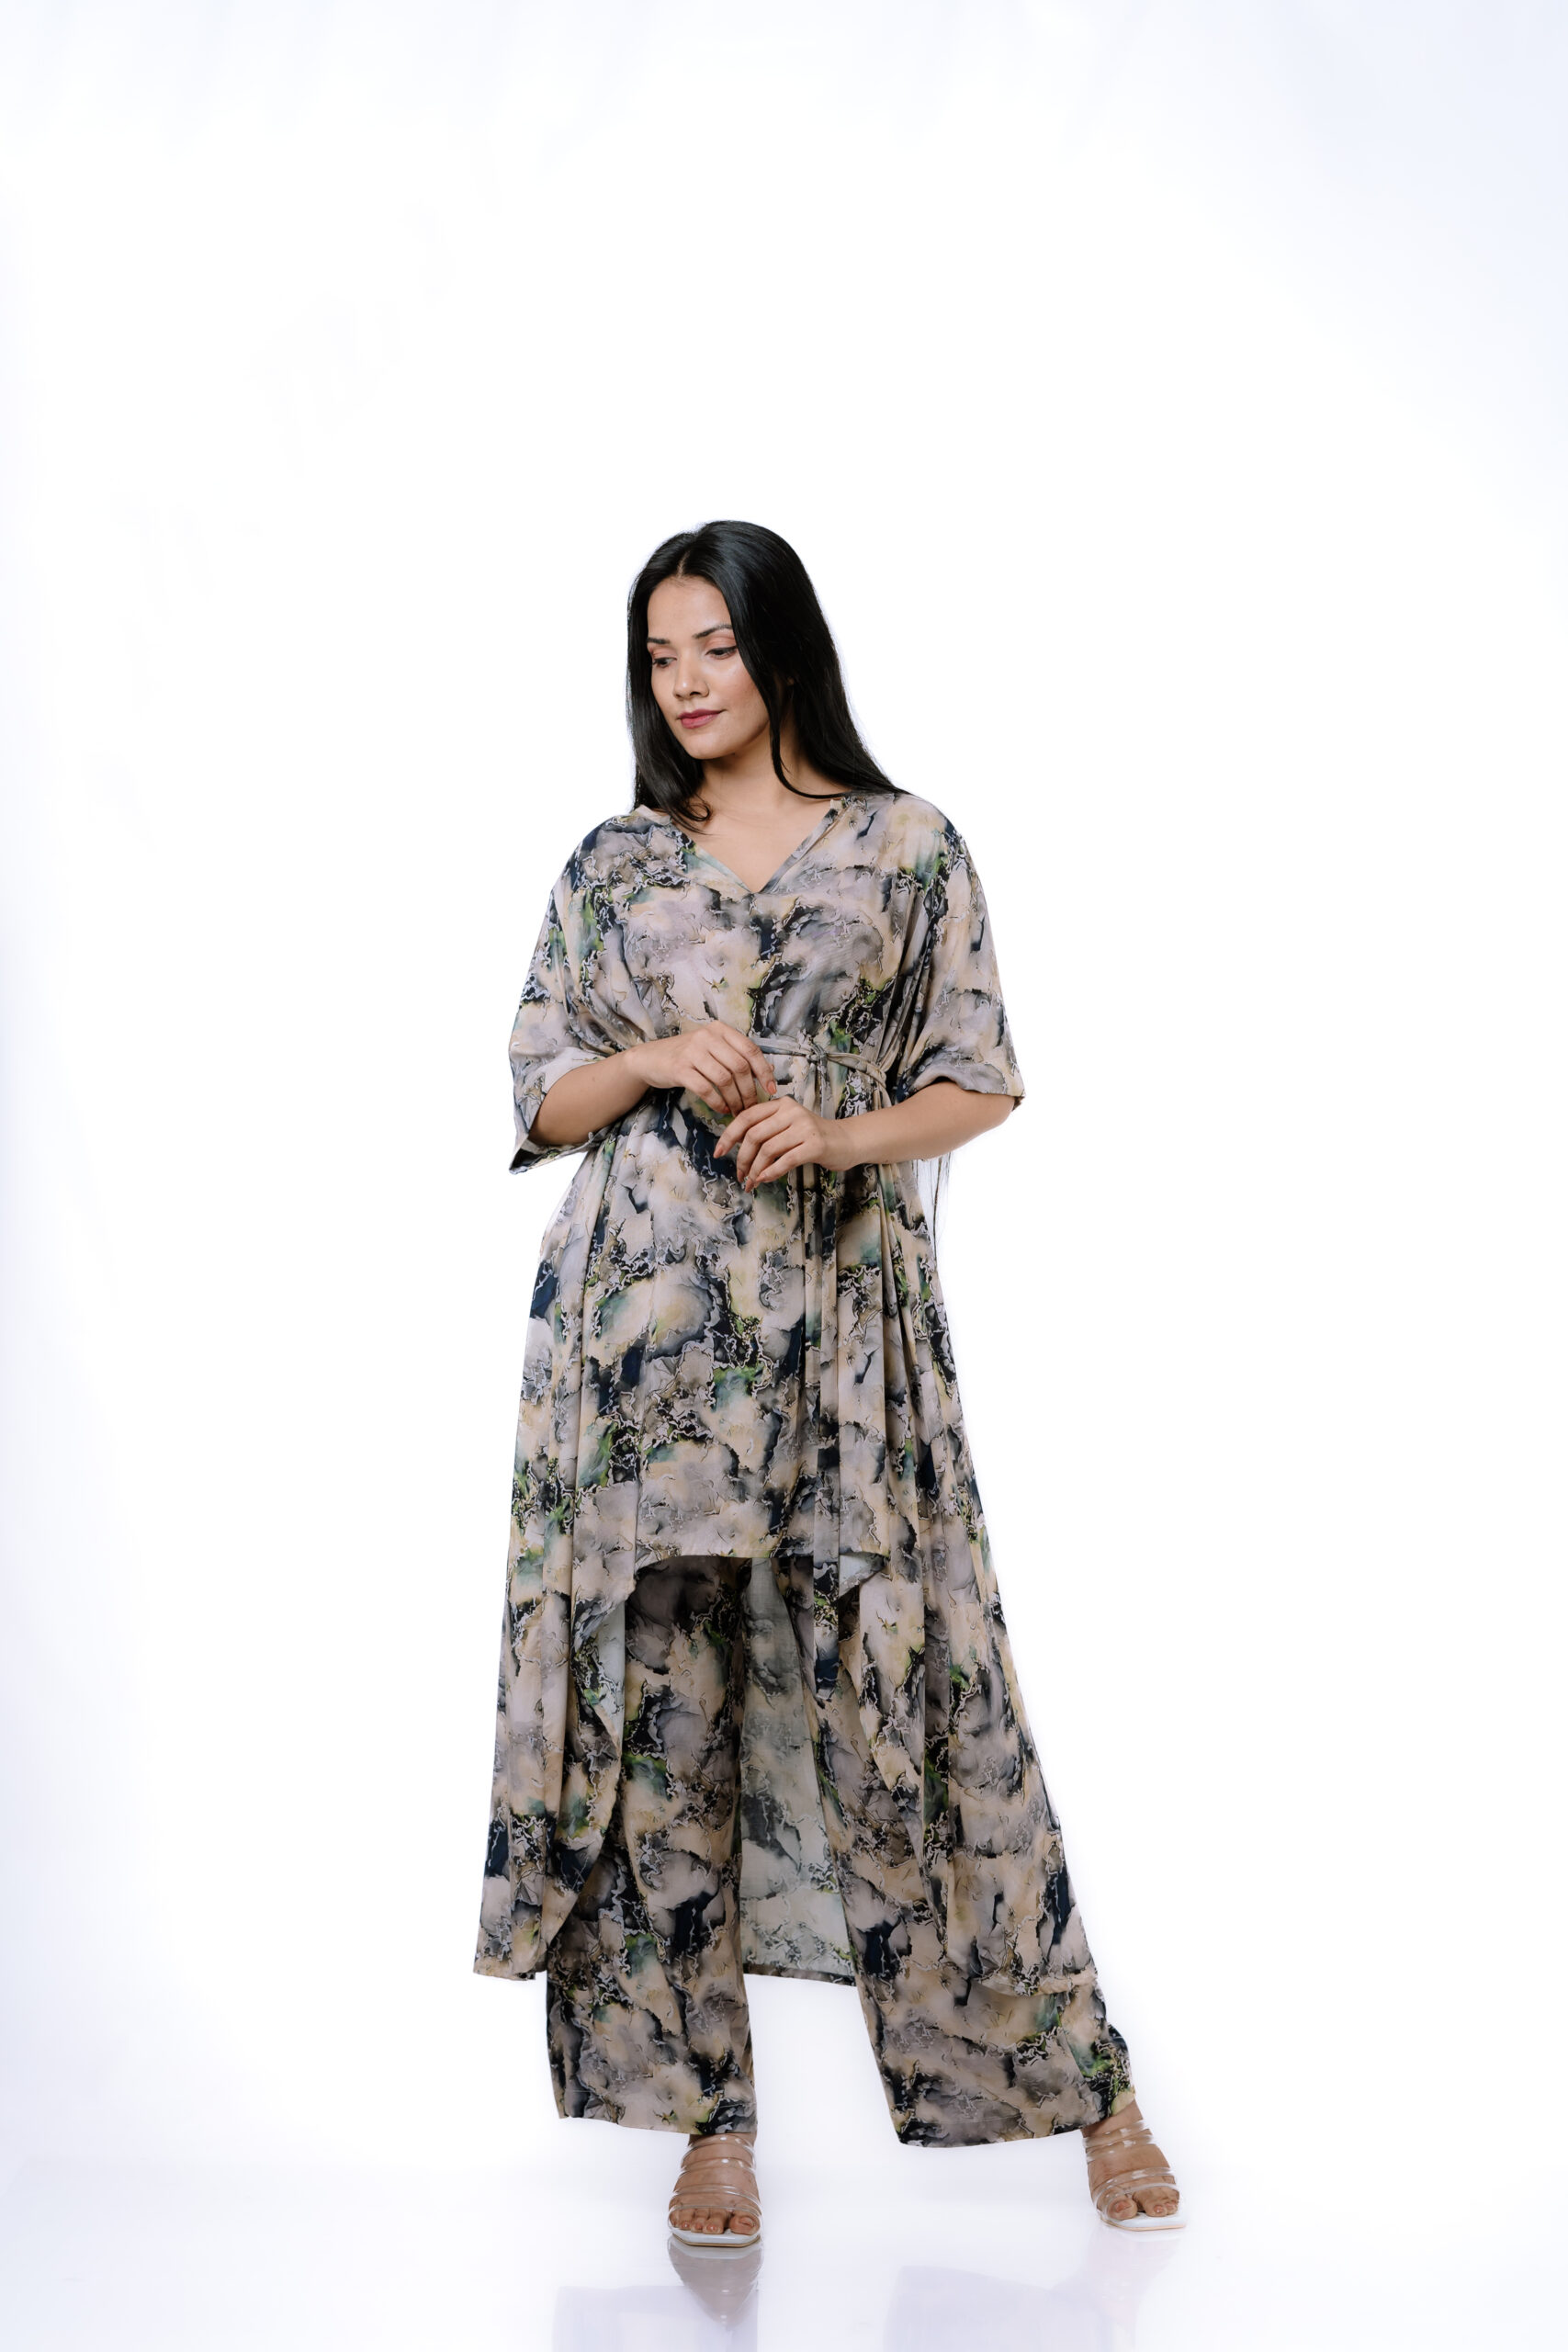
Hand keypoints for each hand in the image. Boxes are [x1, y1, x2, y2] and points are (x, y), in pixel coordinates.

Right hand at [631, 1021, 778, 1120]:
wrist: (651, 1059)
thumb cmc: (687, 1056)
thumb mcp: (713, 1050)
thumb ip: (737, 1057)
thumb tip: (769, 1073)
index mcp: (720, 1029)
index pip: (750, 1050)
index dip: (764, 1071)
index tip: (772, 1090)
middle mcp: (707, 1036)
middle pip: (739, 1066)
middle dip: (749, 1091)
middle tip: (751, 1108)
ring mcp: (692, 1051)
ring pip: (724, 1079)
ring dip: (734, 1099)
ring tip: (737, 1111)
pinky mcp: (679, 1068)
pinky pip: (706, 1089)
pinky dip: (718, 1102)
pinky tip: (722, 1109)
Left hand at [714, 1095, 841, 1188]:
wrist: (846, 1141)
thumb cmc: (812, 1137)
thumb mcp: (787, 1125)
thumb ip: (765, 1129)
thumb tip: (735, 1146)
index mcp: (781, 1104)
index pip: (747, 1117)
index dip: (729, 1135)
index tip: (718, 1152)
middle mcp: (791, 1111)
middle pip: (754, 1135)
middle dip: (742, 1159)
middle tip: (739, 1175)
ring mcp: (804, 1127)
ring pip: (767, 1149)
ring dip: (755, 1170)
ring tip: (751, 1182)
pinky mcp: (814, 1145)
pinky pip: (785, 1160)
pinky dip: (771, 1172)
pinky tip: (764, 1180)